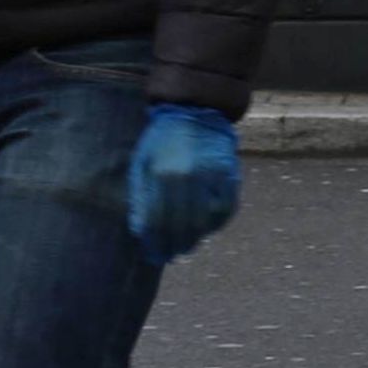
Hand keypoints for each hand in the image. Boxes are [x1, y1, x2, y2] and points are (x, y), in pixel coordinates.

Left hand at [126, 103, 240, 264]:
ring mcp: (209, 177)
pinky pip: (224, 209)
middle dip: (174, 245)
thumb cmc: (161, 139)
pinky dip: (216, 224)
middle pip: (180, 226)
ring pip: (203, 222)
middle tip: (171, 255)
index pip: (156, 221)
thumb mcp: (142, 162)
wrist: (193, 112)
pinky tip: (206, 229)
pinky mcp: (228, 175)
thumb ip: (140, 195)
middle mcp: (185, 178)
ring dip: (194, 239)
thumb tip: (140, 230)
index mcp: (160, 174)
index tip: (154, 253)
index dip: (155, 242)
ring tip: (187, 246)